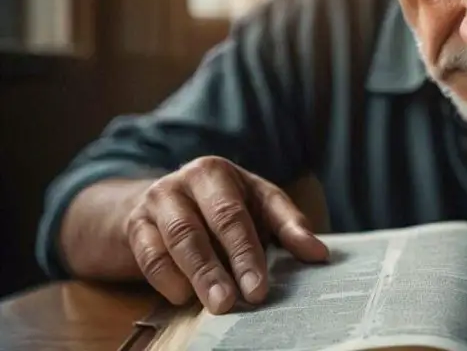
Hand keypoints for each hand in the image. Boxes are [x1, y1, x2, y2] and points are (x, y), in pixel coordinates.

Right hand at [124, 156, 328, 313]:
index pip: (238, 213)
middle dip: (228, 264)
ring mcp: (157, 201)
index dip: (251, 252)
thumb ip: (287, 226)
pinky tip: (183, 296)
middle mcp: (186, 180)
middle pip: (210, 223)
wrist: (157, 204)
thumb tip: (319, 253)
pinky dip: (166, 278)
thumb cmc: (218, 207)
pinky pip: (148, 254)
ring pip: (179, 238)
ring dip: (199, 274)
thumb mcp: (255, 205)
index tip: (260, 287)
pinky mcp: (134, 225)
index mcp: (219, 173)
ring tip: (217, 304)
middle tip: (242, 300)